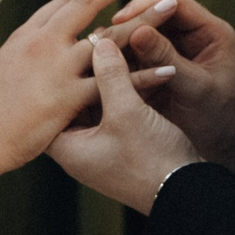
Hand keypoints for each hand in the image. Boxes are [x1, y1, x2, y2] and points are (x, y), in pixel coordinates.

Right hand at [0, 0, 153, 172]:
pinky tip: (169, 69)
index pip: (67, 0)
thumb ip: (29, 54)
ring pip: (109, 40)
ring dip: (144, 21)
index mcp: (27, 34)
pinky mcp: (66, 97)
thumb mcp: (5, 69)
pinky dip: (144, 76)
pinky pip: (114, 83)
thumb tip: (42, 46)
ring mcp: (55, 68)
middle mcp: (42, 42)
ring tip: (172, 5)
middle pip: (88, 4)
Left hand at [49, 36, 202, 212]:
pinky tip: (130, 68)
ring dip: (103, 80)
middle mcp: (77, 151)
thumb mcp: (127, 112)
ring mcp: (98, 150)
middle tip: (87, 43)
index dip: (55, 72)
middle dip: (81, 72)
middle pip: (70, 101)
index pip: (47, 101)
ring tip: (111, 50)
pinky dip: (118, 92)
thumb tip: (97, 40)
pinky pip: (111, 112)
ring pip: (93, 104)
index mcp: (67, 148)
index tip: (64, 46)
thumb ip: (110, 75)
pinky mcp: (119, 147)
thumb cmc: (152, 159)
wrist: (187, 193)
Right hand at [101, 0, 234, 170]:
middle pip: (154, 12)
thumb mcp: (196, 89)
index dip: (147, 6)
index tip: (121, 19)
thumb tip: (137, 32)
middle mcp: (191, 35)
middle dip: (129, 20)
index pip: (175, 2)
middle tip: (104, 33)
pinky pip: (134, 53)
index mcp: (211, 33)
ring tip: (97, 49)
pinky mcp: (157, 66)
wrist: (220, 150)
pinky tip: (100, 64)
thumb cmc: (217, 121)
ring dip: (121, 39)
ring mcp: (173, 50)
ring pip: (141, 31)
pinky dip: (119, 57)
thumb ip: (168, 60)